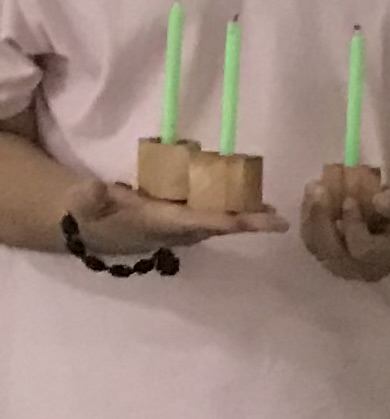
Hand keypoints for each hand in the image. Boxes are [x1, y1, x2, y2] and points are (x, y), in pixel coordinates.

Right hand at [58, 175, 282, 257]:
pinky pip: (213, 215)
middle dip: (246, 224)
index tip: (246, 222)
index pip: (194, 223)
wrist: (88, 227)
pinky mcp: (181, 219)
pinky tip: (254, 203)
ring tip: (275, 213)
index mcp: (157, 223)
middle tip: (278, 221)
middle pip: (217, 227)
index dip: (221, 222)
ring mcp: (180, 227)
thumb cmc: (89, 213)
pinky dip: (234, 210)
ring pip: (219, 222)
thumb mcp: (82, 203)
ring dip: (246, 218)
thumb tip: (97, 189)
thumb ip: (88, 197)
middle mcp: (176, 229)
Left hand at [299, 171, 389, 282]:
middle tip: (318, 188)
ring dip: (310, 216)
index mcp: (386, 258)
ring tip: (313, 188)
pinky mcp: (329, 259)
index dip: (353, 225)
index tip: (349, 200)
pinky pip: (311, 242)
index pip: (363, 249)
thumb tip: (379, 201)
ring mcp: (343, 267)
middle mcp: (362, 269)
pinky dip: (307, 219)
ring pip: (316, 246)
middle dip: (321, 218)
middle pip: (332, 251)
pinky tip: (311, 197)